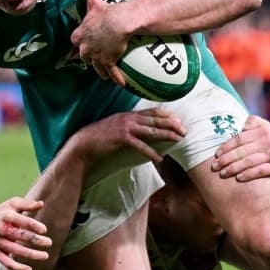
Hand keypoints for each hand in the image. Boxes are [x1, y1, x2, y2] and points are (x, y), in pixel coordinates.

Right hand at [0, 197, 52, 269]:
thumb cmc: (1, 212)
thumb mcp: (11, 204)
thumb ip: (27, 204)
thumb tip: (41, 204)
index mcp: (6, 215)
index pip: (20, 220)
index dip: (32, 225)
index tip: (44, 230)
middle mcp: (0, 229)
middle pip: (19, 235)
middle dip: (34, 240)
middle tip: (49, 243)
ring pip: (14, 250)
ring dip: (30, 254)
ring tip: (45, 256)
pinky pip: (5, 262)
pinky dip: (17, 267)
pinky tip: (29, 269)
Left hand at [69, 0, 128, 86]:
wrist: (118, 22)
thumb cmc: (105, 12)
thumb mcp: (94, 2)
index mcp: (79, 35)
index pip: (74, 41)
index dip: (78, 43)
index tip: (79, 45)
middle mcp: (85, 48)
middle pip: (83, 56)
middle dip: (87, 58)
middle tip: (91, 60)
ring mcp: (96, 56)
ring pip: (96, 67)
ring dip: (99, 71)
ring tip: (103, 75)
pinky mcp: (107, 61)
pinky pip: (112, 72)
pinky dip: (116, 78)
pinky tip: (121, 84)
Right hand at [71, 108, 185, 162]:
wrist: (84, 143)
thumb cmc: (99, 137)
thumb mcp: (116, 125)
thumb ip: (129, 125)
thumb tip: (142, 130)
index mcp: (128, 114)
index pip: (152, 111)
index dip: (167, 114)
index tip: (178, 119)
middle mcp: (129, 118)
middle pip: (156, 119)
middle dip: (172, 123)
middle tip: (184, 129)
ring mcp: (126, 128)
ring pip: (152, 130)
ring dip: (167, 134)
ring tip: (178, 139)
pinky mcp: (122, 139)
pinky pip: (141, 146)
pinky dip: (151, 152)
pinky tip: (159, 158)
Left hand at [210, 115, 269, 183]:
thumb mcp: (264, 129)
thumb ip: (252, 123)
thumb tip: (239, 125)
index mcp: (262, 130)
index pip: (239, 138)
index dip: (226, 146)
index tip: (216, 155)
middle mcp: (269, 140)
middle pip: (242, 150)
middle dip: (226, 159)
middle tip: (215, 167)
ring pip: (249, 161)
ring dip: (234, 168)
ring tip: (223, 174)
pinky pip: (260, 171)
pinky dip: (248, 174)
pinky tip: (238, 178)